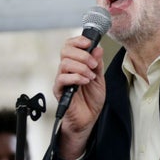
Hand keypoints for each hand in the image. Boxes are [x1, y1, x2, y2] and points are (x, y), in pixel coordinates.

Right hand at [53, 35, 105, 159]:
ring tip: (91, 77)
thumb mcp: (100, 79)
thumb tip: (97, 48)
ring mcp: (62, 79)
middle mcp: (66, 69)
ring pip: (65, 63)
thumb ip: (97, 64)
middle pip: (65, 50)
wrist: (88, 119)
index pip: (70, 45)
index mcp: (76, 64)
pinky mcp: (59, 90)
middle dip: (82, 54)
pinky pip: (62, 78)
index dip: (78, 40)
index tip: (89, 43)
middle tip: (94, 65)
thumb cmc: (91, 99)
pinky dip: (76, 77)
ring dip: (81, 67)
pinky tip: (85, 82)